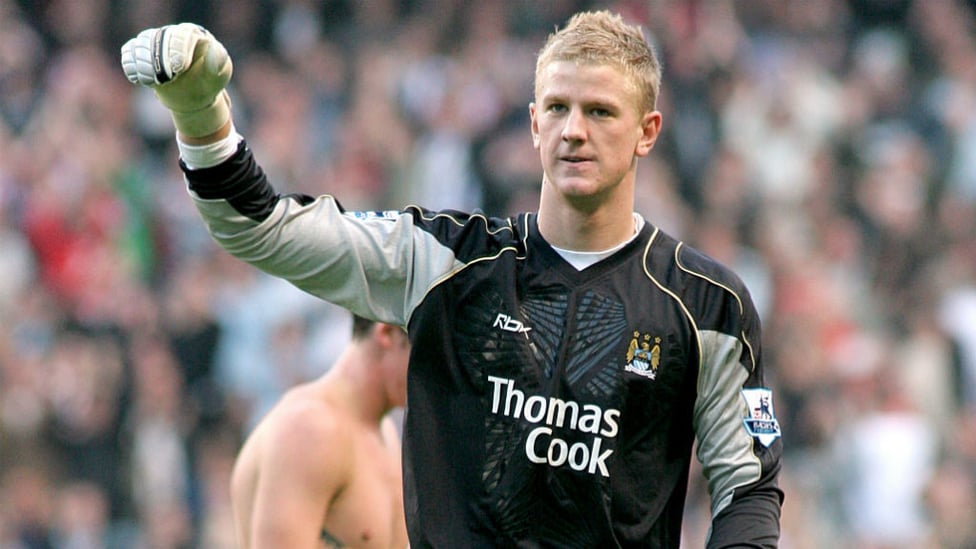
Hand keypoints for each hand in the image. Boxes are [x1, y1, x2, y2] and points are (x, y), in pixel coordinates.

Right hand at [120, 23, 232, 137]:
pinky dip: (131, 64)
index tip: (179, 69)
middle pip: (157, 37)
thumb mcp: (219, 75)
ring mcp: (155, 42)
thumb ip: (218, 61)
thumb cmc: (209, 83)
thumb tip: (213, 46)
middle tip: (164, 79)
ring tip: (152, 80)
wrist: (193, 95)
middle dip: (158, 58)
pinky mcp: (142, 53)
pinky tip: (141, 80)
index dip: (178, 50)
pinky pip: (129, 51)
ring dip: (143, 62)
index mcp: (192, 35)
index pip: (181, 35)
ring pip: (141, 43)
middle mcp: (172, 34)